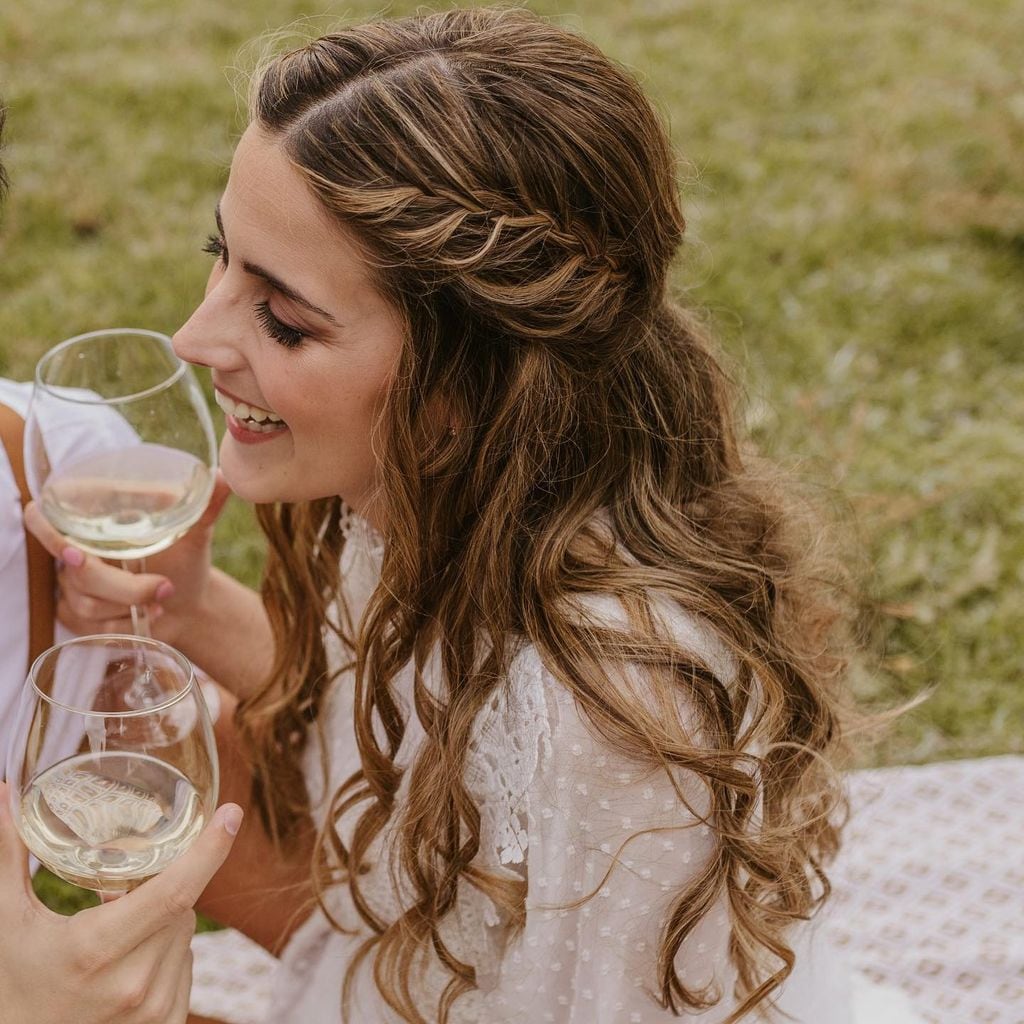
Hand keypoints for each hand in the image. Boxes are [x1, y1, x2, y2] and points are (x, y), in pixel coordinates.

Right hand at [0, 780, 241, 1023]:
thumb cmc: (9, 987)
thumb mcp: (7, 922)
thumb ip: (9, 856)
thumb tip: (3, 793)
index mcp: (98, 950)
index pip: (175, 891)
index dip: (210, 850)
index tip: (232, 814)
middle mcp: (134, 983)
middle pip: (179, 907)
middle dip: (156, 892)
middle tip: (113, 900)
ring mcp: (152, 1012)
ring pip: (185, 936)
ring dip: (161, 925)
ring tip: (114, 938)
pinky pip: (185, 969)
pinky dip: (166, 957)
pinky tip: (128, 967)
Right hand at [23, 471, 231, 646]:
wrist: (190, 604)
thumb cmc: (185, 560)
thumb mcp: (195, 533)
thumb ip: (205, 506)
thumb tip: (224, 477)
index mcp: (93, 518)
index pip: (43, 518)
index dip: (50, 534)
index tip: (77, 553)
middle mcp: (75, 548)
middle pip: (75, 570)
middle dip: (125, 587)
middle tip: (164, 587)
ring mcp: (72, 583)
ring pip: (85, 601)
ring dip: (131, 605)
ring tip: (163, 597)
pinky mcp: (75, 615)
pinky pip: (89, 626)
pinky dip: (125, 625)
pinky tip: (148, 615)